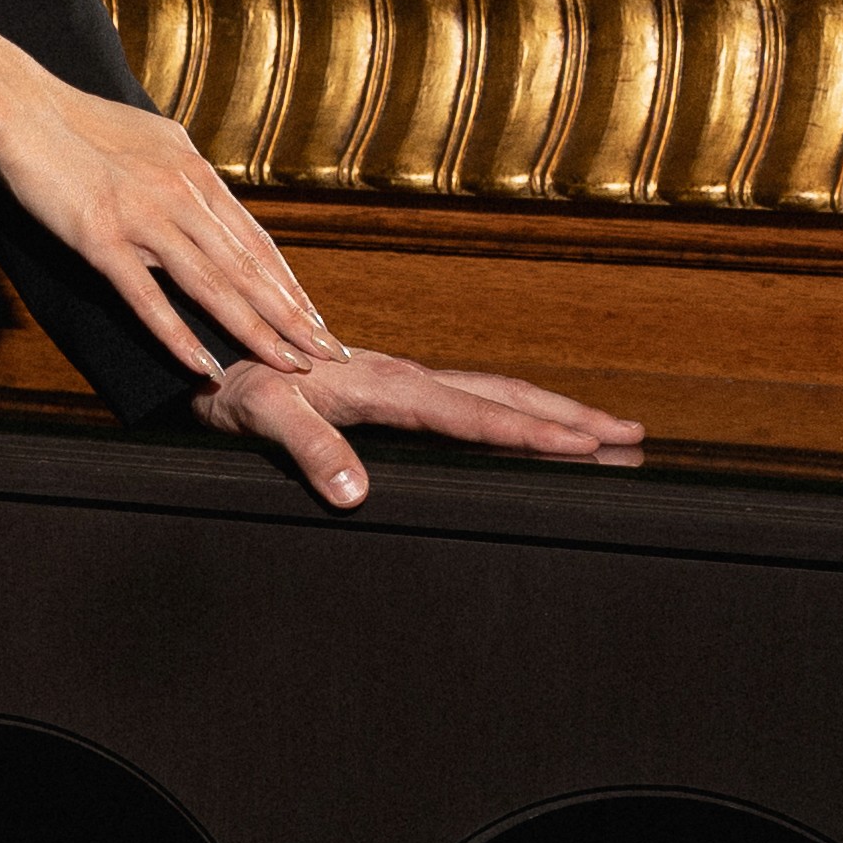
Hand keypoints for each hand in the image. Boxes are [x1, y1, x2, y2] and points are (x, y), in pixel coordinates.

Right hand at [0, 73, 345, 397]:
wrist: (19, 107)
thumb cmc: (73, 120)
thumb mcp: (147, 136)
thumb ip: (179, 171)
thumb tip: (203, 192)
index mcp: (193, 171)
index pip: (255, 240)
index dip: (289, 284)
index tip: (313, 317)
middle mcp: (180, 195)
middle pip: (248, 267)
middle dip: (293, 316)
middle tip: (329, 352)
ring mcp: (143, 218)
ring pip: (213, 285)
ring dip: (256, 330)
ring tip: (290, 364)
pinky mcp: (101, 239)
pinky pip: (148, 298)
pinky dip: (180, 335)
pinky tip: (204, 366)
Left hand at [196, 339, 648, 516]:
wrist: (209, 349)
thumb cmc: (231, 383)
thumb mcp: (262, 416)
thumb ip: (309, 450)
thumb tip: (355, 494)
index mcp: (384, 384)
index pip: (472, 414)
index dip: (530, 434)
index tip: (587, 448)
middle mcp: (403, 377)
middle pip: (504, 397)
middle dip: (571, 419)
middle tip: (634, 438)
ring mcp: (401, 381)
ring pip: (494, 395)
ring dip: (553, 413)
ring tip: (609, 433)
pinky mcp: (391, 389)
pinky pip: (469, 400)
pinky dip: (513, 414)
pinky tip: (529, 429)